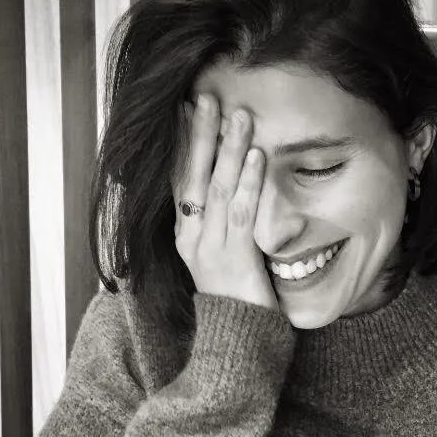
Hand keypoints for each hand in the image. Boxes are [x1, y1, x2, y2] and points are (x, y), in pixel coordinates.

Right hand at [173, 93, 278, 311]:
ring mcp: (211, 247)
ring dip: (229, 149)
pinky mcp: (235, 257)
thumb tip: (225, 186)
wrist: (236, 338)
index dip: (182, 145)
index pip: (179, 180)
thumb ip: (216, 223)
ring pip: (218, 188)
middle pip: (193, 176)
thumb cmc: (232, 294)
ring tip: (239, 115)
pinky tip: (258, 156)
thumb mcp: (217, 254)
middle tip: (208, 98)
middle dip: (201, 135)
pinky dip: (251, 182)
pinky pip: (243, 213)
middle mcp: (191, 236)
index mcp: (185, 234)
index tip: (187, 110)